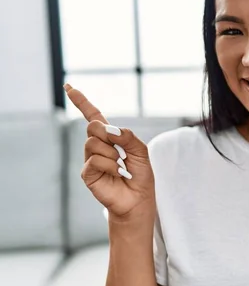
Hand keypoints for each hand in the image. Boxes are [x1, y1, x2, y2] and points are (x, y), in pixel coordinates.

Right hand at [64, 84, 155, 218]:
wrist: (138, 198)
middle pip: (92, 126)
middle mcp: (97, 146)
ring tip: (121, 167)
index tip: (68, 87)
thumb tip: (109, 129)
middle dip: (107, 134)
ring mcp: (90, 159)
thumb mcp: (141, 151)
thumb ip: (128, 136)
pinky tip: (118, 174)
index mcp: (110, 137)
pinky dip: (111, 166)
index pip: (93, 116)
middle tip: (120, 150)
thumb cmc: (140, 174)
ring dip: (113, 154)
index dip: (81, 101)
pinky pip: (96, 160)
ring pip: (94, 143)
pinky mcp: (87, 173)